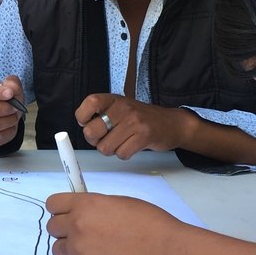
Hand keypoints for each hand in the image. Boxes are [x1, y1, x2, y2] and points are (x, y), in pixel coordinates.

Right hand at [0, 74, 24, 146]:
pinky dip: (8, 131)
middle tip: (15, 107)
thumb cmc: (3, 100)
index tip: (9, 93)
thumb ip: (12, 83)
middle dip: (2, 108)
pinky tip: (10, 125)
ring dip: (7, 120)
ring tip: (14, 116)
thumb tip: (11, 87)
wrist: (3, 115)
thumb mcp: (10, 88)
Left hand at [46, 192, 183, 254]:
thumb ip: (94, 206)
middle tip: (84, 234)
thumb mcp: (119, 202)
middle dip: (65, 230)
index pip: (52, 204)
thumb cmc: (150, 225)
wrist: (165, 253)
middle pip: (52, 227)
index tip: (67, 214)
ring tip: (93, 250)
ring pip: (58, 250)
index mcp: (85, 204)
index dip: (60, 209)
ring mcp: (79, 250)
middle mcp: (77, 226)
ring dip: (71, 249)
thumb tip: (82, 210)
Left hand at [75, 94, 196, 158]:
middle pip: (91, 131)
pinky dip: (124, 154)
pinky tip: (131, 146)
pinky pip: (121, 154)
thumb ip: (102, 114)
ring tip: (122, 142)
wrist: (172, 123)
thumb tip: (84, 127)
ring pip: (105, 147)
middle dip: (95, 141)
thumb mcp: (121, 108)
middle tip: (105, 139)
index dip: (83, 116)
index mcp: (114, 100)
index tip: (87, 122)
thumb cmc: (142, 118)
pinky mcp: (143, 136)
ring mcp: (134, 122)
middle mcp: (123, 108)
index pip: (90, 102)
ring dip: (111, 150)